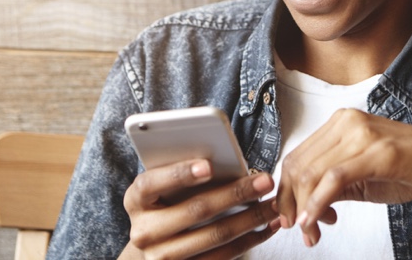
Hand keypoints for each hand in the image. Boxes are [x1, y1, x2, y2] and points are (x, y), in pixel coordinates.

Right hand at [120, 159, 280, 258]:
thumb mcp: (166, 186)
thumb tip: (229, 161)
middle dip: (236, 193)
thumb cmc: (167, 202)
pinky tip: (269, 226)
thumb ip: (187, 172)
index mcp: (136, 199)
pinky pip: (224, 256)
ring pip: (215, 235)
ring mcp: (162, 257)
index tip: (209, 165)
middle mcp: (144, 231)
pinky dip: (251, 239)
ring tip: (275, 203)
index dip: (180, 174)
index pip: (152, 182)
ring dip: (251, 218)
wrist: (153, 246)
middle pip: (195, 210)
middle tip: (265, 180)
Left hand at [275, 108, 411, 246]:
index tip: (293, 217)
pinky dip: (318, 203)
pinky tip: (315, 222)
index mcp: (341, 122)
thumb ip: (332, 183)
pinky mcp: (379, 152)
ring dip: (304, 209)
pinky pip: (334, 179)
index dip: (286, 191)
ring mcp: (363, 133)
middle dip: (291, 203)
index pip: (297, 156)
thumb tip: (301, 206)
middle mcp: (347, 121)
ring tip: (312, 234)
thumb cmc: (411, 169)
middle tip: (301, 231)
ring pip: (312, 172)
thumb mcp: (362, 175)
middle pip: (298, 165)